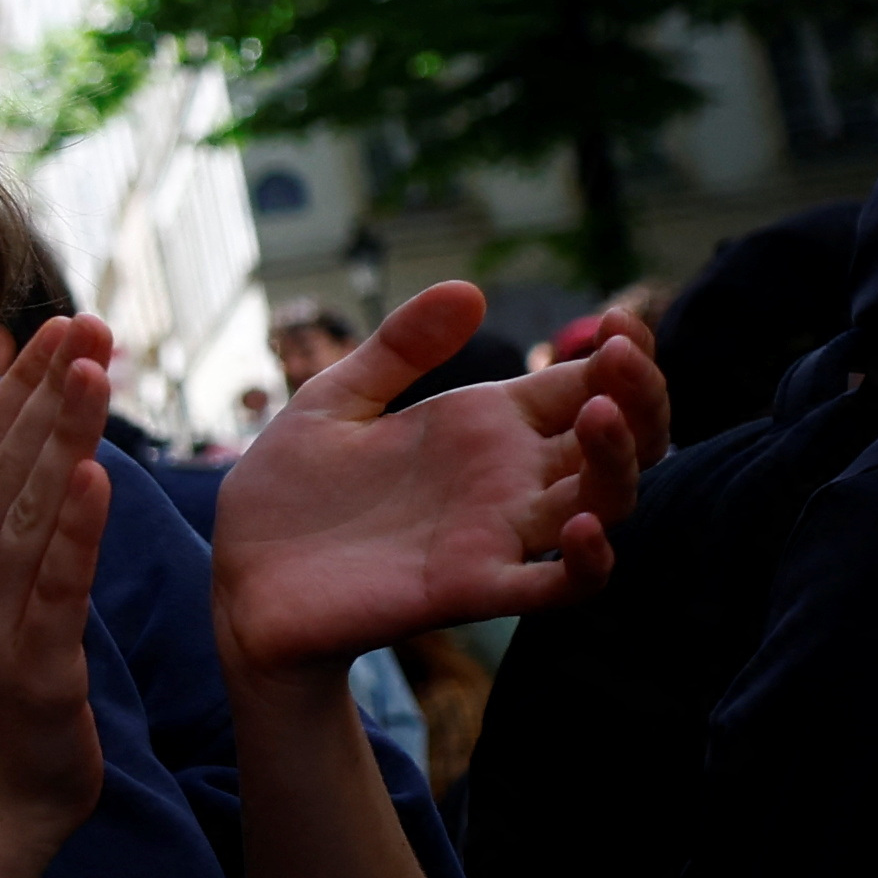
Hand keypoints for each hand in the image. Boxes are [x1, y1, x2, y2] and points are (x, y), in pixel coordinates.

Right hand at [0, 319, 114, 846]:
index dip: (19, 385)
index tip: (61, 326)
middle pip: (1, 466)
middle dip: (45, 390)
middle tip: (85, 323)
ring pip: (27, 510)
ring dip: (62, 435)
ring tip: (94, 372)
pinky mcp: (32, 662)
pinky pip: (54, 582)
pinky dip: (73, 527)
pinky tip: (96, 475)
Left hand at [213, 281, 661, 687]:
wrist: (239, 573)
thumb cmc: (289, 490)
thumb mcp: (334, 400)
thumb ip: (399, 348)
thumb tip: (468, 289)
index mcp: (483, 425)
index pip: (581, 384)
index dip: (616, 355)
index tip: (619, 320)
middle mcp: (507, 478)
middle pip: (615, 440)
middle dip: (638, 397)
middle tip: (623, 357)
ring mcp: (497, 534)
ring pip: (602, 501)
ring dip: (619, 460)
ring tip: (602, 412)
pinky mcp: (473, 589)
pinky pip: (558, 585)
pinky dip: (588, 562)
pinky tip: (586, 525)